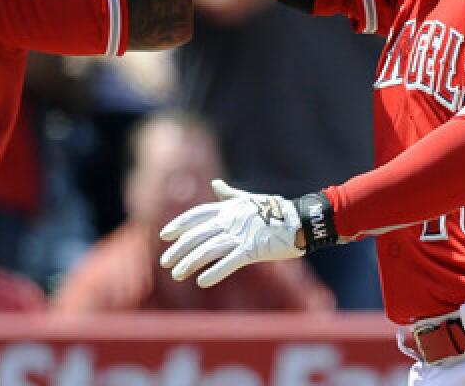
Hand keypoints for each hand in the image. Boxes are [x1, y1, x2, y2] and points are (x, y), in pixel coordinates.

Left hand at [159, 179, 303, 287]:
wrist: (301, 220)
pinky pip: (230, 262)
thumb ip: (229, 195)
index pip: (196, 215)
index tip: (164, 235)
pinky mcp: (253, 249)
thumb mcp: (249, 199)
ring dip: (190, 263)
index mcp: (228, 208)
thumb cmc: (275, 210)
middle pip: (197, 235)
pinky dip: (215, 272)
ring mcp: (241, 234)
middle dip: (179, 249)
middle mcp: (230, 220)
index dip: (179, 225)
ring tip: (177, 275)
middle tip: (165, 263)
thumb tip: (214, 183)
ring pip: (208, 250)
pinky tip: (202, 281)